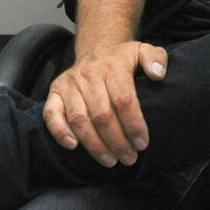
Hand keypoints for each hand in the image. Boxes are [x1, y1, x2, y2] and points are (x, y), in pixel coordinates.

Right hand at [43, 40, 167, 167]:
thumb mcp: (143, 51)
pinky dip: (60, 132)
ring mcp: (69, 83)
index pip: (124, 100)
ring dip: (95, 145)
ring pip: (79, 119)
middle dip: (117, 142)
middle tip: (129, 158)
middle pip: (102, 115)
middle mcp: (89, 74)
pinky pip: (51, 114)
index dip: (133, 125)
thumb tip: (158, 74)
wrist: (96, 49)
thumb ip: (156, 58)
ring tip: (110, 160)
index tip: (142, 143)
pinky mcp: (55, 91)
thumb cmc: (122, 59)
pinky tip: (73, 146)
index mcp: (113, 66)